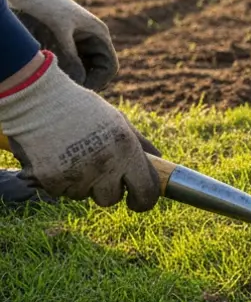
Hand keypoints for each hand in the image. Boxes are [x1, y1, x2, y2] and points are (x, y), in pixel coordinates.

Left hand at [0, 0, 116, 90]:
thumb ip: (71, 56)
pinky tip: (58, 74)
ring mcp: (84, 41)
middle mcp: (95, 38)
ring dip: (79, 76)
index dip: (99, 81)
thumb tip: (80, 80)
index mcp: (99, 34)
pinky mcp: (72, 42)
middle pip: (100, 69)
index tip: (82, 90)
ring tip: (63, 83)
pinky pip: (77, 62)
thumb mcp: (60, 33)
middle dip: (88, 81)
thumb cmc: (47, 9)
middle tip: (70, 90)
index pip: (109, 66)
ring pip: (88, 67)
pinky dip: (70, 70)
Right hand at [0, 51, 158, 211]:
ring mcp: (78, 174)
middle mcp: (106, 165)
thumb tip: (160, 159)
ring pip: (84, 195)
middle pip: (111, 199)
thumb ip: (139, 144)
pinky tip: (56, 158)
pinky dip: (60, 181)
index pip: (146, 192)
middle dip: (107, 189)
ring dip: (81, 183)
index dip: (143, 201)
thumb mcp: (118, 121)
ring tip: (73, 155)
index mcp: (127, 150)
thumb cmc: (82, 110)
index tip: (136, 201)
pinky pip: (62, 192)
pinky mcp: (53, 180)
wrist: (38, 101)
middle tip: (98, 170)